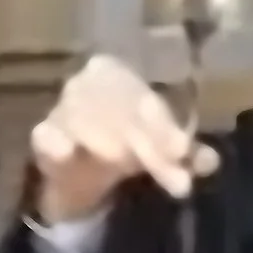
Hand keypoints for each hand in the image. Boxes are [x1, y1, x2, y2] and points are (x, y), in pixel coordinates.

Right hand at [30, 54, 219, 223]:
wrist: (77, 167)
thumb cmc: (123, 141)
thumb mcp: (158, 148)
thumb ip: (184, 154)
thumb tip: (210, 161)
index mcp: (117, 73)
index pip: (144, 99)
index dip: (164, 127)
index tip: (181, 151)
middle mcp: (87, 83)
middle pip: (122, 113)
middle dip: (149, 147)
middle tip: (173, 179)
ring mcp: (62, 108)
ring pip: (89, 123)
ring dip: (110, 145)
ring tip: (127, 166)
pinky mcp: (42, 134)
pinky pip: (47, 135)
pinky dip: (57, 143)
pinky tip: (68, 154)